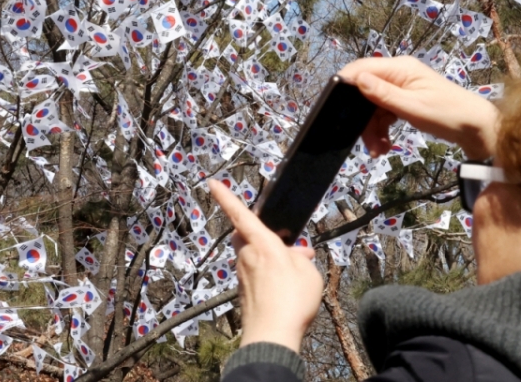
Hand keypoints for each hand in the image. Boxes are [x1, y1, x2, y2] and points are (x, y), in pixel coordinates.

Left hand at [208, 179, 321, 352]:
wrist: (272, 337)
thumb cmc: (292, 300)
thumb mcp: (309, 273)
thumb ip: (301, 258)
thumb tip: (297, 254)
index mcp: (262, 244)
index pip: (240, 214)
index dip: (225, 197)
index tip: (211, 182)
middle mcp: (247, 256)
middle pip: (246, 235)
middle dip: (259, 233)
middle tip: (283, 243)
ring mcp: (242, 275)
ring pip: (252, 256)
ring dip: (268, 259)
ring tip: (293, 275)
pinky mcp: (243, 292)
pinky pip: (255, 275)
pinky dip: (267, 276)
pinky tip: (284, 291)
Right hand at [337, 56, 498, 159]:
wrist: (479, 130)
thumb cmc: (449, 115)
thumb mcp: (413, 107)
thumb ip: (383, 94)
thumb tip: (356, 78)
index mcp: (400, 68)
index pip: (362, 68)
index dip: (346, 85)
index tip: (333, 107)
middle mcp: (399, 74)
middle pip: (366, 92)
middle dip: (362, 117)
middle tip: (365, 142)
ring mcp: (403, 88)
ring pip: (373, 106)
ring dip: (372, 129)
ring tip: (377, 150)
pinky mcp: (406, 102)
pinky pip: (385, 114)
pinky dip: (382, 130)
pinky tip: (384, 147)